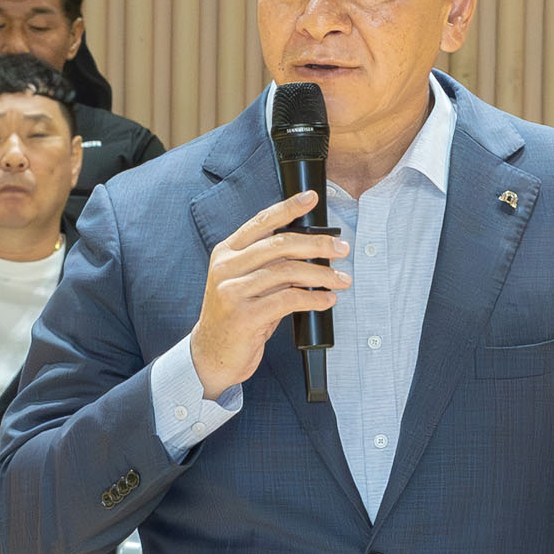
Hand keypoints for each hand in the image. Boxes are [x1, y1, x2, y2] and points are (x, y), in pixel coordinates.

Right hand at [187, 190, 349, 398]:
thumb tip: (310, 247)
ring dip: (322, 274)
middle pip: (280, 245)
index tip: (311, 198)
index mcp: (226, 252)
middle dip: (317, 244)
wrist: (211, 355)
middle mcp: (226, 268)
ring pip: (287, 272)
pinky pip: (288, 300)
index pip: (260, 222)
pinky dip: (313, 298)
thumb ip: (267, 263)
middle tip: (341, 248)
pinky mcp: (244, 316)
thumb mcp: (244, 282)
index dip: (288, 207)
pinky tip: (327, 300)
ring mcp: (232, 292)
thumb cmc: (236, 316)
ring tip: (341, 279)